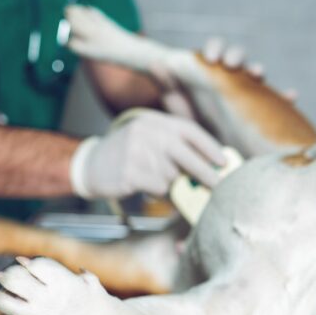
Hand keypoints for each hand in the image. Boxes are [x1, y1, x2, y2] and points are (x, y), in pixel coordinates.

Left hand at [0, 257, 116, 314]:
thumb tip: (26, 261)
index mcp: (63, 282)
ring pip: (6, 302)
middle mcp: (50, 298)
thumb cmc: (92, 298)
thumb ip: (60, 269)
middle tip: (7, 275)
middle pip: (14, 280)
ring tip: (0, 293)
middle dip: (7, 275)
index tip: (24, 263)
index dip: (26, 263)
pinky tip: (11, 311)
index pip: (33, 265)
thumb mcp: (85, 278)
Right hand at [69, 109, 225, 198]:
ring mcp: (135, 152)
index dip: (209, 147)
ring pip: (171, 175)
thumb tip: (212, 164)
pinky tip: (147, 187)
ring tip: (156, 179)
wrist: (91, 165)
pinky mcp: (129, 172)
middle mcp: (145, 133)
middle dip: (204, 172)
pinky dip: (159, 192)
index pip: (189, 130)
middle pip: (184, 154)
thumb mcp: (150, 140)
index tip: (223, 161)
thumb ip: (177, 147)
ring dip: (171, 183)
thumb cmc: (130, 155)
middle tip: (217, 185)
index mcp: (154, 121)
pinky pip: (158, 188)